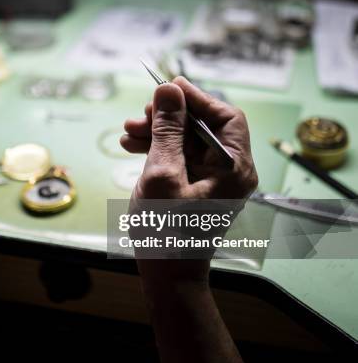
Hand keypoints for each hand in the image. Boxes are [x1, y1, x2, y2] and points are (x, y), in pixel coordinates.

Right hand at [120, 76, 257, 281]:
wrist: (166, 275)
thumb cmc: (166, 231)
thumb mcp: (162, 174)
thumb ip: (166, 130)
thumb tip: (167, 90)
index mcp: (234, 168)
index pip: (225, 117)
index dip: (197, 98)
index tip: (167, 87)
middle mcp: (229, 170)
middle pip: (203, 126)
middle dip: (169, 117)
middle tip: (139, 116)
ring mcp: (212, 179)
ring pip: (187, 139)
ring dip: (158, 131)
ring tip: (127, 132)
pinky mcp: (195, 186)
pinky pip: (179, 156)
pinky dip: (157, 148)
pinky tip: (131, 145)